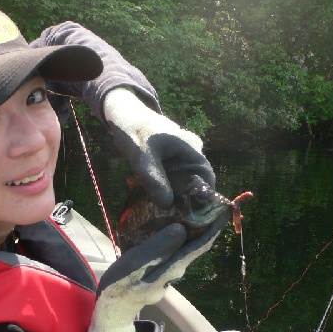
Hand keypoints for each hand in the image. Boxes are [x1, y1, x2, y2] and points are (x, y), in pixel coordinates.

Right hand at [88, 211, 229, 331]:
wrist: (113, 309)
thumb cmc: (120, 285)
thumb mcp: (134, 266)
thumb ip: (158, 249)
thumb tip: (182, 229)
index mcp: (174, 268)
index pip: (201, 245)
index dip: (215, 226)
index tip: (226, 208)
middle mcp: (178, 269)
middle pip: (197, 244)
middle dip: (206, 223)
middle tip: (209, 199)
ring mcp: (171, 271)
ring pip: (187, 246)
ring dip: (194, 226)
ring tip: (194, 205)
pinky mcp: (162, 269)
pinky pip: (176, 248)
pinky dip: (179, 233)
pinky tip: (174, 220)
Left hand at [104, 88, 215, 208]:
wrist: (124, 116)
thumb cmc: (135, 131)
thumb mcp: (143, 158)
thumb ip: (155, 179)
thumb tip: (167, 204)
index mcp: (192, 148)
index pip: (208, 178)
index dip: (203, 197)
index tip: (190, 214)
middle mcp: (192, 152)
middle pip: (196, 181)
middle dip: (187, 198)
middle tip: (174, 215)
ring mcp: (182, 155)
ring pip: (184, 179)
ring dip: (176, 192)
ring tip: (165, 208)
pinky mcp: (171, 158)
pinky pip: (174, 176)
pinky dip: (167, 186)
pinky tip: (157, 196)